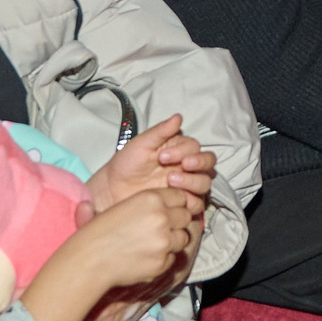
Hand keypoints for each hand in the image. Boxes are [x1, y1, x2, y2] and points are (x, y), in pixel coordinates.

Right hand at [20, 185, 199, 320]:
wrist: (89, 261)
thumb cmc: (97, 234)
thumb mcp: (118, 207)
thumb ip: (139, 202)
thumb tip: (154, 202)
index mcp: (150, 199)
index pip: (180, 196)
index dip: (174, 204)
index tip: (168, 210)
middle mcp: (161, 218)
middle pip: (185, 216)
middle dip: (176, 222)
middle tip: (161, 228)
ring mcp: (164, 241)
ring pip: (183, 237)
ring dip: (173, 241)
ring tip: (153, 244)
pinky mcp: (163, 262)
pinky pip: (173, 258)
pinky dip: (163, 259)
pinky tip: (146, 257)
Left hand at [95, 114, 215, 208]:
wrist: (112, 189)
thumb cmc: (126, 164)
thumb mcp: (142, 144)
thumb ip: (161, 131)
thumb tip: (178, 117)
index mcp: (179, 149)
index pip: (195, 147)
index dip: (183, 151)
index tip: (162, 156)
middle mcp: (187, 167)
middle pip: (208, 163)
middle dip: (199, 163)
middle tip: (183, 165)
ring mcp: (186, 186)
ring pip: (205, 183)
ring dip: (193, 181)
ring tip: (170, 181)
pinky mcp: (182, 203)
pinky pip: (197, 204)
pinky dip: (190, 200)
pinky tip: (174, 198)